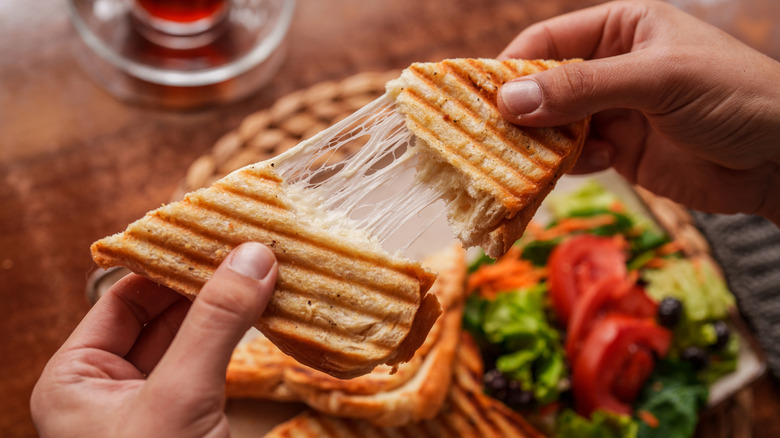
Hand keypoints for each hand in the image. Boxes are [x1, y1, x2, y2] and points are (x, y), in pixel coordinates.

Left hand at [31, 242, 277, 437]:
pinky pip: (210, 367)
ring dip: (226, 311)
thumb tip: (254, 256)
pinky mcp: (186, 422)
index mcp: (74, 382)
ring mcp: (150, 408)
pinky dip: (236, 341)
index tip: (213, 235)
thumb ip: (214, 324)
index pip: (122, 301)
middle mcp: (107, 391)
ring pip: (190, 342)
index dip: (168, 266)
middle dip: (204, 286)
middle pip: (159, 318)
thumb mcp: (180, 396)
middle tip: (248, 250)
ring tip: (263, 273)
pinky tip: (262, 313)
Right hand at [497, 0, 779, 223]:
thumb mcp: (658, 79)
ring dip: (539, 143)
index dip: (512, 66)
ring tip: (523, 159)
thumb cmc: (733, 96)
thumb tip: (511, 101)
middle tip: (487, 136)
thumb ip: (584, 89)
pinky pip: (575, 156)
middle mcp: (610, 68)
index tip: (480, 97)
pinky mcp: (620, 151)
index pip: (549, 40)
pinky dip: (565, 165)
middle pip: (544, 86)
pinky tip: (575, 169)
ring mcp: (613, 111)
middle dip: (521, 110)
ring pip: (554, 125)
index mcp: (622, 29)